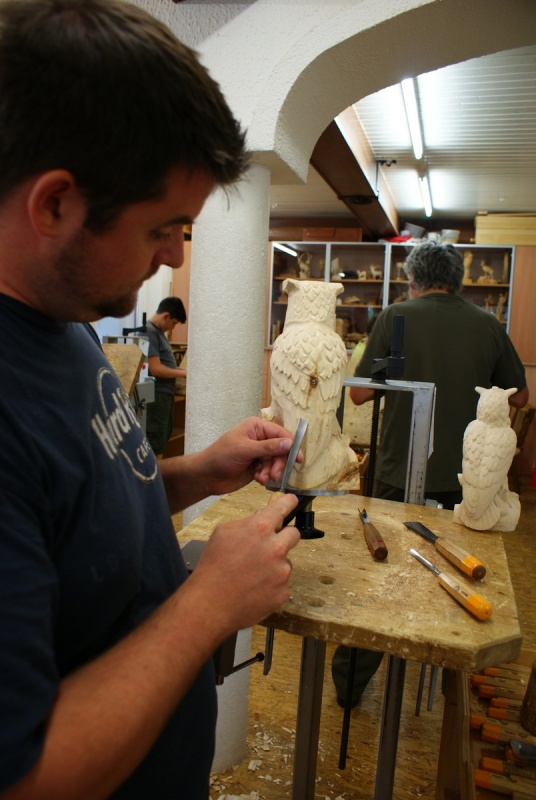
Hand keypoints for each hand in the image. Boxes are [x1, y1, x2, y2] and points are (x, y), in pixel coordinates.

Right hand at [189, 493, 300, 633]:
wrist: (209, 604)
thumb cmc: (212, 568)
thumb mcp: (222, 534)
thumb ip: (246, 522)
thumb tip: (262, 516)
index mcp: (259, 529)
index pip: (283, 507)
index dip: (288, 503)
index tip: (292, 501)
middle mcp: (275, 548)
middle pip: (294, 534)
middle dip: (283, 537)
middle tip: (268, 547)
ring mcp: (281, 572)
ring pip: (285, 561)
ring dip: (274, 565)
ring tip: (252, 575)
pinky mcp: (283, 592)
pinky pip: (282, 583)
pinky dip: (272, 585)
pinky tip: (255, 589)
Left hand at [203, 417, 302, 495]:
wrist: (207, 476)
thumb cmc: (221, 456)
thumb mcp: (245, 450)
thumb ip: (268, 447)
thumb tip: (289, 443)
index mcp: (256, 427)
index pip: (280, 433)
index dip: (291, 445)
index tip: (298, 459)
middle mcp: (260, 439)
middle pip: (281, 450)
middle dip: (279, 463)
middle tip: (275, 474)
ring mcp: (258, 453)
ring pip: (276, 462)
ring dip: (272, 471)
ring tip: (263, 479)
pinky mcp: (257, 467)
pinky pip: (270, 471)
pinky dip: (266, 476)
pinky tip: (258, 480)